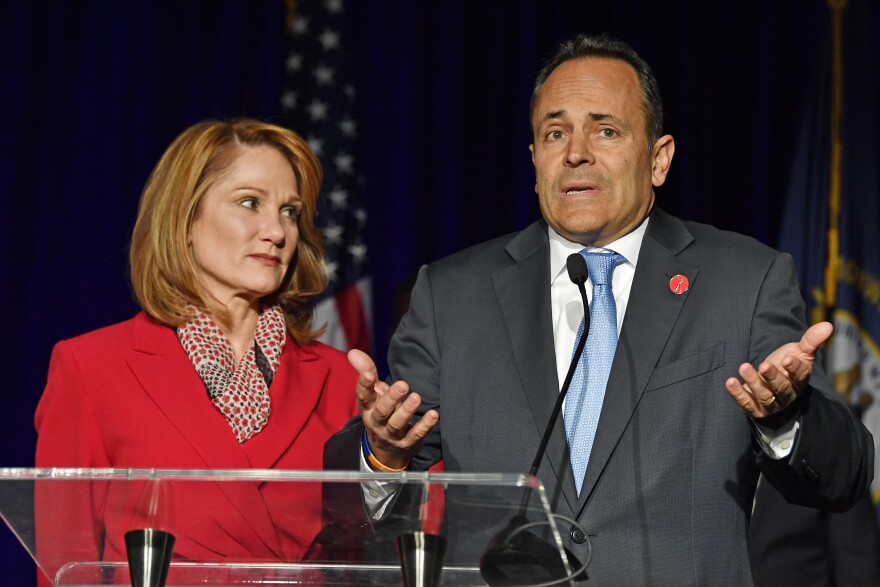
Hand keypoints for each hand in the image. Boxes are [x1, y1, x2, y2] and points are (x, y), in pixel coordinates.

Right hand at [348, 349, 438, 468]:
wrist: (385, 449)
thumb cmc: (380, 411)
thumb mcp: (372, 393)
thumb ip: (366, 371)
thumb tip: (353, 351)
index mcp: (367, 408)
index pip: (363, 396)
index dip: (364, 385)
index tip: (369, 374)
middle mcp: (377, 422)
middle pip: (382, 411)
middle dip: (391, 398)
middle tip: (403, 384)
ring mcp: (391, 435)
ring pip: (397, 424)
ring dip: (407, 411)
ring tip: (416, 397)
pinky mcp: (406, 444)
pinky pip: (415, 435)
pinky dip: (424, 426)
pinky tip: (433, 415)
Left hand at [725, 321, 831, 422]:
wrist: (773, 387)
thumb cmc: (787, 365)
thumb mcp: (800, 351)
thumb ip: (811, 340)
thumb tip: (828, 325)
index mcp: (799, 379)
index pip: (799, 375)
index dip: (794, 367)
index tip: (788, 359)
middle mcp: (786, 394)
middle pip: (781, 387)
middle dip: (773, 377)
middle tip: (764, 365)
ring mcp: (770, 403)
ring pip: (763, 396)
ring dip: (753, 382)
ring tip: (743, 367)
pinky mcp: (754, 408)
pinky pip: (746, 403)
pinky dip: (737, 394)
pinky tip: (730, 382)